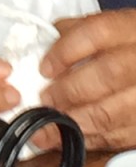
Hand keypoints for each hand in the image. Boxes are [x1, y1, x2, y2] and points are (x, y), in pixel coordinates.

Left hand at [40, 10, 135, 149]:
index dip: (65, 51)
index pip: (95, 33)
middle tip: (45, 99)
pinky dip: (93, 139)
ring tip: (50, 124)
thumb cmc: (129, 43)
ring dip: (77, 120)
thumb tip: (40, 47)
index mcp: (130, 28)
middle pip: (107, 74)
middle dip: (70, 90)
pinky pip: (122, 136)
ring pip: (114, 111)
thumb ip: (74, 32)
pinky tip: (71, 137)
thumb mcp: (107, 27)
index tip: (44, 68)